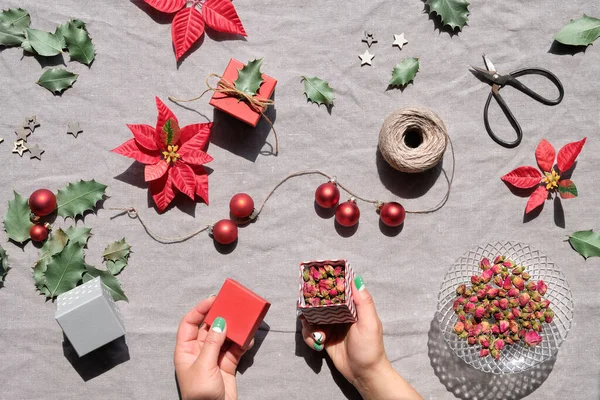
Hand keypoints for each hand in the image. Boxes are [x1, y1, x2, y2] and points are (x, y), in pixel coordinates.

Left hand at [174, 297, 251, 399]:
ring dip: (234, 329)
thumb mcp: (203, 366)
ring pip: (224, 336)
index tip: (213, 300)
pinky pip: (235, 348)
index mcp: (186, 350)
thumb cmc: (199, 394)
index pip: (189, 323)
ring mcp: (214, 358)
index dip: (199, 310)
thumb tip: (220, 322)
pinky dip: (243, 342)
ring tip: (243, 320)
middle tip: (231, 305)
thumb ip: (212, 343)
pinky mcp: (227, 365)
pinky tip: (249, 338)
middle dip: (220, 316)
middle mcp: (199, 351)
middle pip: (209, 327)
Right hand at [300, 277, 421, 399]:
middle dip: (309, 307)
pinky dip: (309, 336)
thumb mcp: (370, 324)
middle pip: (319, 301)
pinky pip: (310, 331)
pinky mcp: (324, 337)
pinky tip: (317, 344)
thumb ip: (364, 302)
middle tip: (306, 313)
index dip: (324, 285)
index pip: (336, 289)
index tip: (312, 283)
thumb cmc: (370, 349)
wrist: (364, 374)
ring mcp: (330, 324)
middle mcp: (339, 312)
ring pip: (311, 316)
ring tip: (317, 335)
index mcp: (351, 306)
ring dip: (309, 325)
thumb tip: (356, 279)